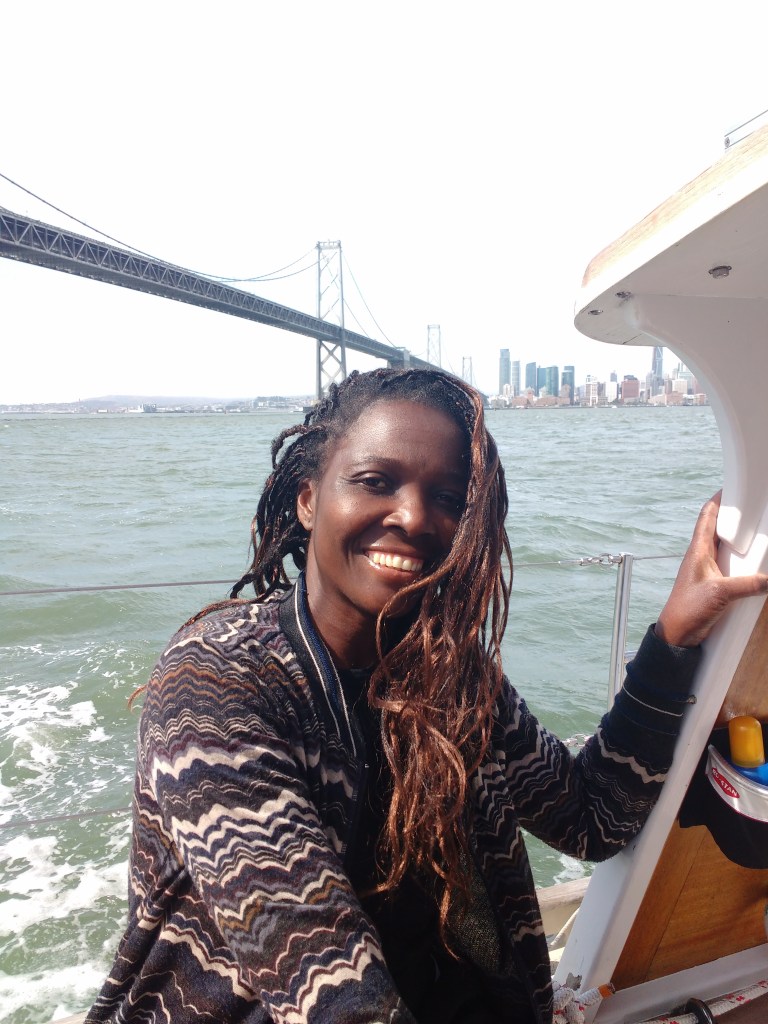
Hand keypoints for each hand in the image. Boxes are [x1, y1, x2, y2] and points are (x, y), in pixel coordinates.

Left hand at [655, 491, 767, 647]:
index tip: (733, 486)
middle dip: (736, 516)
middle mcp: (702, 556)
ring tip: (757, 533)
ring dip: (740, 540)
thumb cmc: (687, 610)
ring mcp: (708, 569)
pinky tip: (754, 565)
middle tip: (752, 508)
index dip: (720, 499)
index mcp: (698, 549)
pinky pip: (731, 565)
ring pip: (727, 546)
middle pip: (720, 527)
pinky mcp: (715, 583)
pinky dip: (743, 561)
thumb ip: (748, 585)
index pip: (708, 515)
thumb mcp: (721, 594)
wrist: (677, 634)